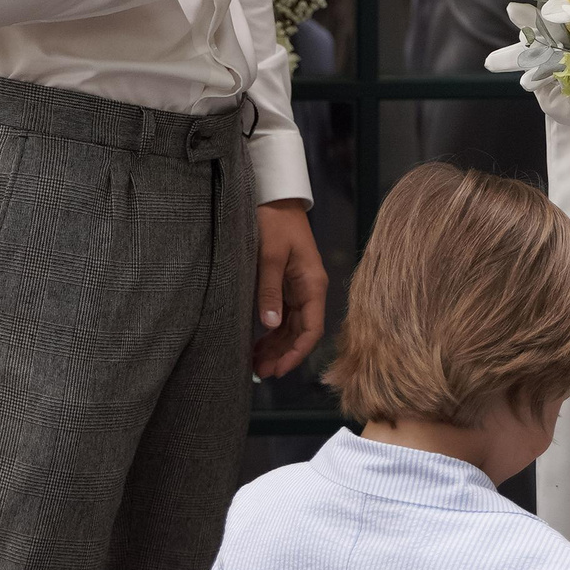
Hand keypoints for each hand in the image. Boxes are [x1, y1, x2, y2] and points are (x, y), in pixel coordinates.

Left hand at [252, 198, 327, 378]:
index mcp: (313, 283)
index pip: (312, 329)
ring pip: (291, 326)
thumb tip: (271, 325)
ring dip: (277, 346)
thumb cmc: (274, 221)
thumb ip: (270, 290)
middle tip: (260, 372)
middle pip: (301, 332)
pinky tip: (258, 343)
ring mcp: (298, 287)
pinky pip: (283, 315)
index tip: (278, 369)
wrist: (275, 197)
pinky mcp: (286, 283)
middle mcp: (309, 289)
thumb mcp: (270, 255)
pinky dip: (272, 331)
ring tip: (256, 363)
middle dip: (283, 354)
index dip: (297, 353)